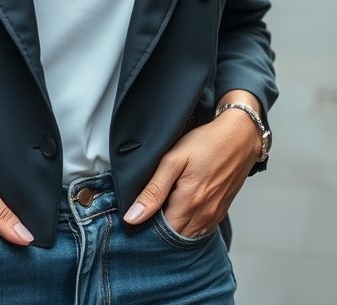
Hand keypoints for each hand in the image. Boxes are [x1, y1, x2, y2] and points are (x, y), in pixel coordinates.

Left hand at [123, 110, 261, 236]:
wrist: (240, 137)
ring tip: (165, 203)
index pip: (160, 233)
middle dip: (159, 227)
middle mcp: (203, 216)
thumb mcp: (174, 159)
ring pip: (187, 235)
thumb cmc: (206, 143)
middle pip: (173, 236)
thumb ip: (153, 190)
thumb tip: (133, 217)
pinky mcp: (220, 212)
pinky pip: (200, 230)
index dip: (146, 226)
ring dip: (174, 226)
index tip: (139, 213)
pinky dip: (188, 224)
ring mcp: (214, 216)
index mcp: (188, 203)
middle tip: (151, 205)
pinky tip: (182, 205)